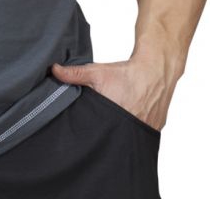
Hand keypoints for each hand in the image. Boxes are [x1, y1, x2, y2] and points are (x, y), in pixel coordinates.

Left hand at [51, 56, 178, 131]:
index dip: (84, 135)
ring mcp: (141, 131)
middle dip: (97, 137)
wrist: (156, 72)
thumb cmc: (126, 74)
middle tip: (88, 132)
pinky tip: (121, 126)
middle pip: (106, 138)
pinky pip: (134, 136)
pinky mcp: (150, 132)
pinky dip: (127, 133)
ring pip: (121, 139)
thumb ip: (75, 74)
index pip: (93, 134)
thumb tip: (53, 70)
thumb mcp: (97, 72)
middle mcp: (126, 128)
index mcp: (111, 117)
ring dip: (113, 135)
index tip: (75, 134)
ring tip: (105, 129)